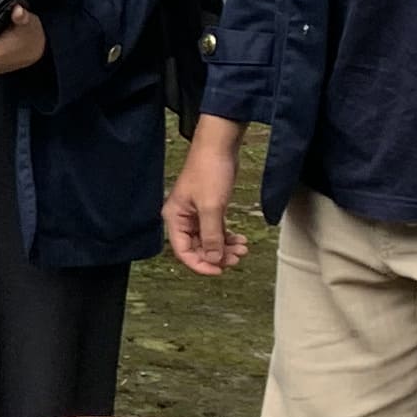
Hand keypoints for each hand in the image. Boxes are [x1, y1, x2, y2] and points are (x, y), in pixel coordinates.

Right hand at [166, 119, 249, 275]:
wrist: (219, 146)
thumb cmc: (209, 170)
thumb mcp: (211, 207)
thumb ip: (211, 236)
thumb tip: (213, 259)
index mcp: (175, 218)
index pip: (183, 251)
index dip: (200, 264)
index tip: (219, 270)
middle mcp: (183, 218)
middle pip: (197, 248)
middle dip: (217, 255)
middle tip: (235, 258)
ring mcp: (196, 213)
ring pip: (209, 240)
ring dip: (225, 247)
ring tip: (242, 249)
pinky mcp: (209, 207)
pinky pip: (216, 230)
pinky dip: (227, 237)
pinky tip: (239, 239)